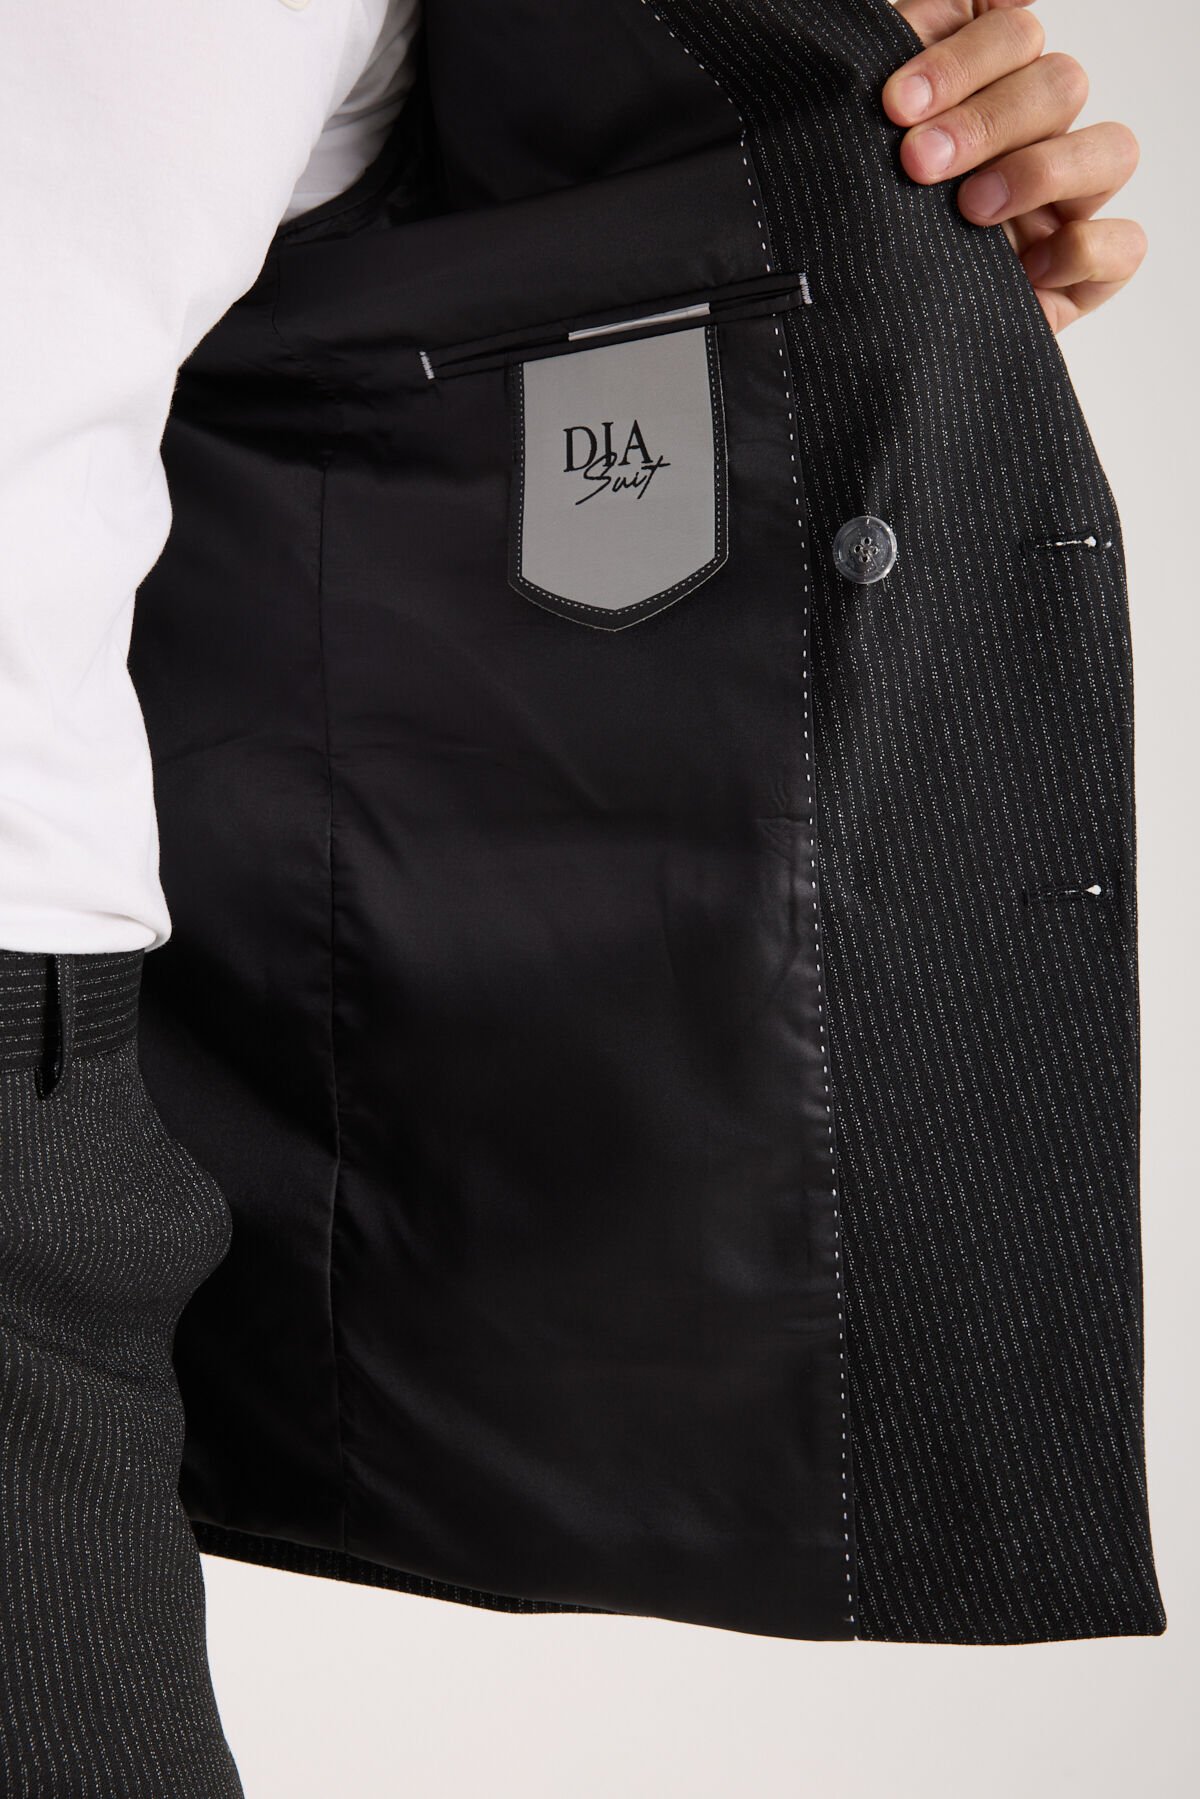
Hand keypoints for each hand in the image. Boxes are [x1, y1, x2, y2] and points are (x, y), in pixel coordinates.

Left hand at [883, 0, 1145, 332]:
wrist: (846, 334)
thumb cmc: (852, 223)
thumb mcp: (858, 140)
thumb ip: (907, 53)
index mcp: (985, 91)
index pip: (1012, 33)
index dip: (963, 58)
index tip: (895, 105)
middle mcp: (1033, 139)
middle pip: (1060, 84)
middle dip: (986, 120)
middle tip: (917, 163)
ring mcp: (1064, 206)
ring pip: (1112, 149)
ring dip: (1040, 171)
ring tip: (969, 210)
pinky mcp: (1081, 276)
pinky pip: (1124, 243)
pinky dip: (1083, 249)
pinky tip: (1024, 269)